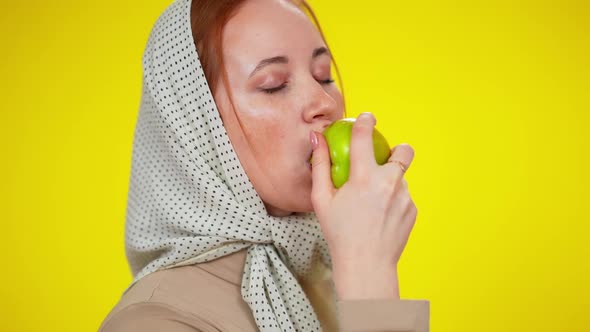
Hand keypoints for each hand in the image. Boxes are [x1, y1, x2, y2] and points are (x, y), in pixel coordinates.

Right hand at [310, 112, 416, 299]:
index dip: (366, 121)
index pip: (365, 136)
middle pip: (404, 150)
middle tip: (384, 160)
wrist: (366, 265)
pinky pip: (403, 197)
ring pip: (401, 178)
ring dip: (389, 183)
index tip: (366, 117)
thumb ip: (320, 165)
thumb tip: (317, 139)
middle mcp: (389, 182)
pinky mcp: (412, 210)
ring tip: (373, 205)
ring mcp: (405, 196)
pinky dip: (393, 202)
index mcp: (364, 177)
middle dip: (397, 149)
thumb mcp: (322, 199)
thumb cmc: (340, 233)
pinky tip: (380, 218)